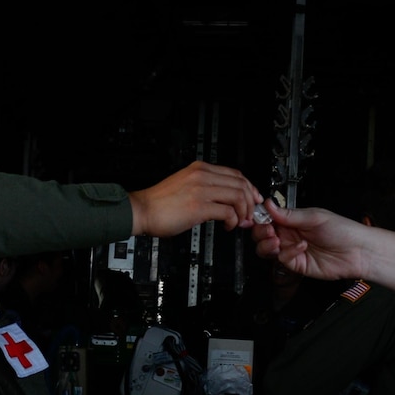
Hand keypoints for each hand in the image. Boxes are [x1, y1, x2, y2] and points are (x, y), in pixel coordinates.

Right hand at [128, 161, 262, 235]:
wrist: (141, 210)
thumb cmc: (159, 203)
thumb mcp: (184, 184)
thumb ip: (203, 187)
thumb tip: (222, 199)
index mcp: (199, 169)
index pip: (235, 173)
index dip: (249, 187)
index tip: (253, 199)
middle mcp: (202, 176)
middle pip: (241, 183)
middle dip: (250, 201)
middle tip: (250, 214)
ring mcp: (201, 190)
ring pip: (238, 196)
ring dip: (244, 212)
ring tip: (240, 222)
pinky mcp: (199, 207)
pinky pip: (228, 212)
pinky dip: (233, 220)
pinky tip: (228, 226)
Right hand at [252, 205, 372, 281]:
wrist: (358, 251)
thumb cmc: (343, 230)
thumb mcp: (315, 216)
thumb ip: (289, 214)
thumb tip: (269, 204)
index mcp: (293, 220)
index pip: (268, 218)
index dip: (260, 218)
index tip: (258, 217)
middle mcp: (290, 234)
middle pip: (262, 235)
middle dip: (261, 232)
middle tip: (268, 230)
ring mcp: (292, 250)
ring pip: (267, 250)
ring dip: (267, 244)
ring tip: (277, 240)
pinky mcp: (297, 265)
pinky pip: (283, 260)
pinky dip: (288, 253)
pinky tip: (301, 247)